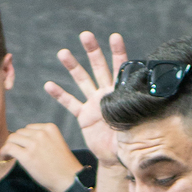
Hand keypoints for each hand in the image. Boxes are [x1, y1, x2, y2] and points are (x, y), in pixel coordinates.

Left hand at [0, 123, 85, 191]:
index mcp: (50, 128)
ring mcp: (34, 143)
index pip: (29, 128)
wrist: (69, 179)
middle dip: (16, 141)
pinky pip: (9, 148)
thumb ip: (43, 139)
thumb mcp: (56, 144)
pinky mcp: (27, 155)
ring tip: (9, 155)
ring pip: (12, 138)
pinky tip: (4, 157)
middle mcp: (41, 133)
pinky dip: (3, 152)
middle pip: (20, 132)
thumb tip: (25, 142)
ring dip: (9, 146)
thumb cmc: (63, 166)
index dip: (24, 138)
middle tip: (15, 152)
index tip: (23, 146)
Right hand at [43, 30, 129, 163]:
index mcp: (122, 94)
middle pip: (99, 67)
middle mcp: (107, 94)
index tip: (114, 37)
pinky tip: (49, 85)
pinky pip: (70, 104)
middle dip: (92, 51)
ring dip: (72, 67)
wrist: (118, 156)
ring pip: (82, 81)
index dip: (118, 52)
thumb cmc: (132, 141)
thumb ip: (135, 113)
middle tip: (86, 35)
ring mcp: (94, 104)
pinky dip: (60, 95)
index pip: (121, 69)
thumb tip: (143, 103)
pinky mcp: (83, 116)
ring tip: (63, 52)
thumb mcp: (137, 125)